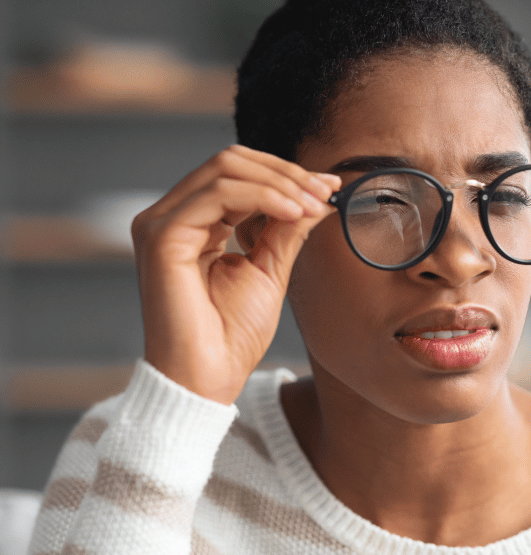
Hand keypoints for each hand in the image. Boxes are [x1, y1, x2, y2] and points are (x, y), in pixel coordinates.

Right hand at [131, 145, 339, 404]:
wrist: (209, 378)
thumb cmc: (232, 335)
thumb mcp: (270, 269)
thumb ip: (287, 228)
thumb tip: (319, 195)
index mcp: (192, 223)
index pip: (238, 174)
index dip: (286, 174)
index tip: (329, 187)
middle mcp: (171, 217)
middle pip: (230, 161)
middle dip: (286, 173)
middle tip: (325, 191)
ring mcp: (161, 224)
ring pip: (225, 169)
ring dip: (280, 183)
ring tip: (314, 204)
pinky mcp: (162, 236)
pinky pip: (218, 194)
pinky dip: (263, 196)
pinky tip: (294, 213)